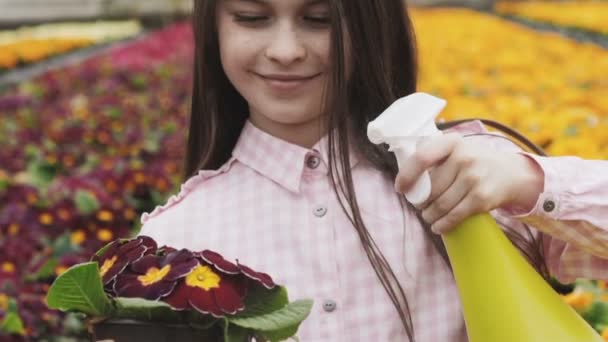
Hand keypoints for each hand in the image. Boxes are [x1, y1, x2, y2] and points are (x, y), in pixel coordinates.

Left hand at [395, 133, 543, 233]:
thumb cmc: (474, 162)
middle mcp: (463, 157)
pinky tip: (437, 226)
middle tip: (419, 205)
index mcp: (452, 142)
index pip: (421, 158)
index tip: (401, 188)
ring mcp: (474, 178)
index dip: (407, 176)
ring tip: (427, 216)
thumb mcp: (457, 150)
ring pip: (439, 204)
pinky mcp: (482, 197)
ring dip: (429, 215)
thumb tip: (406, 180)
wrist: (511, 173)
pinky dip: (442, 224)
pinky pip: (454, 216)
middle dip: (420, 201)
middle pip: (430, 188)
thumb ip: (434, 159)